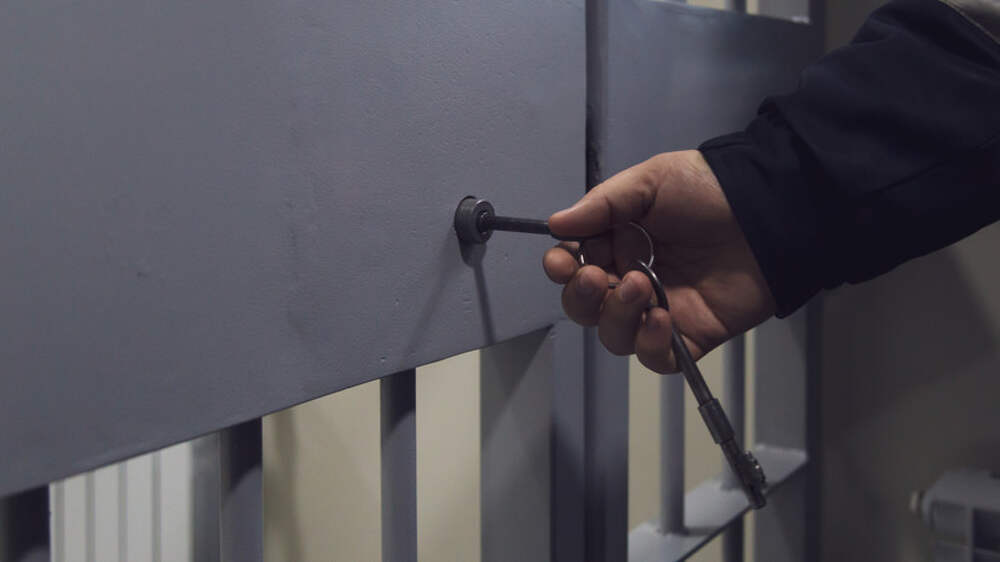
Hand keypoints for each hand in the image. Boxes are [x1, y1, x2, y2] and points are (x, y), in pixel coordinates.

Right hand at [543, 150, 774, 372]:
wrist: (767, 210)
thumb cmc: (709, 190)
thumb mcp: (650, 181)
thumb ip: (601, 205)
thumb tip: (556, 224)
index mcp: (617, 244)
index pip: (574, 268)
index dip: (561, 270)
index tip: (562, 262)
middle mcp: (633, 279)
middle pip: (587, 308)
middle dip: (583, 297)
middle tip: (599, 277)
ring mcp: (660, 310)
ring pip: (615, 335)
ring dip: (617, 316)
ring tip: (642, 287)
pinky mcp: (690, 335)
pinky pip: (656, 358)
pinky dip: (649, 346)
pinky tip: (660, 320)